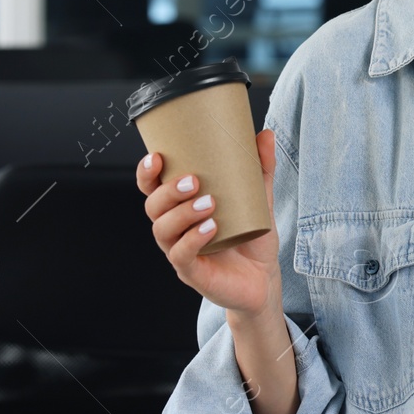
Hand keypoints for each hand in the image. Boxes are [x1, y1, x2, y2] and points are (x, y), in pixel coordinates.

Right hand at [136, 128, 282, 321]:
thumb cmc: (251, 237)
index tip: (157, 156)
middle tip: (194, 182)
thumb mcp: (259, 199)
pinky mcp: (193, 272)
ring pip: (163, 230)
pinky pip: (181, 255)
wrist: (264, 278)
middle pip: (153, 207)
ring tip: (209, 203)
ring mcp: (180, 252)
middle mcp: (175, 229)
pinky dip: (193, 239)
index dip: (146, 173)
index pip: (151, 188)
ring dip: (182, 213)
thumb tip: (266, 134)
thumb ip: (261, 168)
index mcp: (181, 208)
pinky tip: (211, 228)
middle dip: (168, 192)